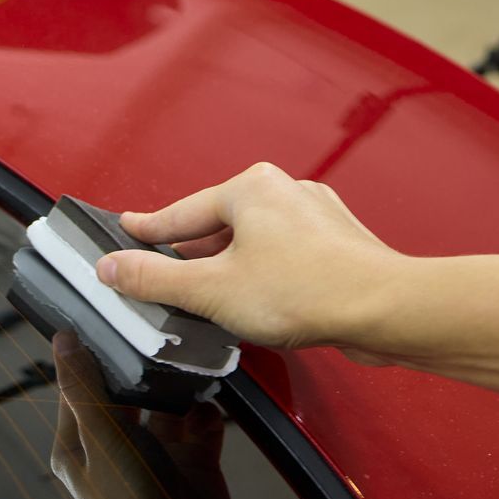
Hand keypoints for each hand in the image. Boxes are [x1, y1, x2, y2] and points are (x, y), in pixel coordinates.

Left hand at [51, 333, 235, 498]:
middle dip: (141, 362)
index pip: (79, 384)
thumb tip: (62, 340)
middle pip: (126, 387)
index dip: (90, 351)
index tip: (106, 312)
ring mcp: (158, 450)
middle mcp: (117, 442)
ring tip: (188, 353)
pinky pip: (201, 420)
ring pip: (167, 400)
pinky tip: (209, 399)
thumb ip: (85, 390)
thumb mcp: (101, 440)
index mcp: (79, 441)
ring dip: (178, 382)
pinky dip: (207, 410)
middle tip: (156, 323)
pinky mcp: (195, 459)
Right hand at [94, 162, 406, 355]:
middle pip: (215, 227)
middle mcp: (284, 192)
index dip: (146, 231)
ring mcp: (315, 218)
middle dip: (190, 257)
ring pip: (252, 243)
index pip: (179, 214)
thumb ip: (153, 278)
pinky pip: (283, 257)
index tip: (126, 232)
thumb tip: (112, 267)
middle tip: (163, 280)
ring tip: (214, 301)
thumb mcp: (210, 290)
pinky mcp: (337, 246)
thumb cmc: (310, 292)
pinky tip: (259, 305)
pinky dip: (263, 277)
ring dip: (229, 270)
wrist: (386, 310)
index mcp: (250, 189)